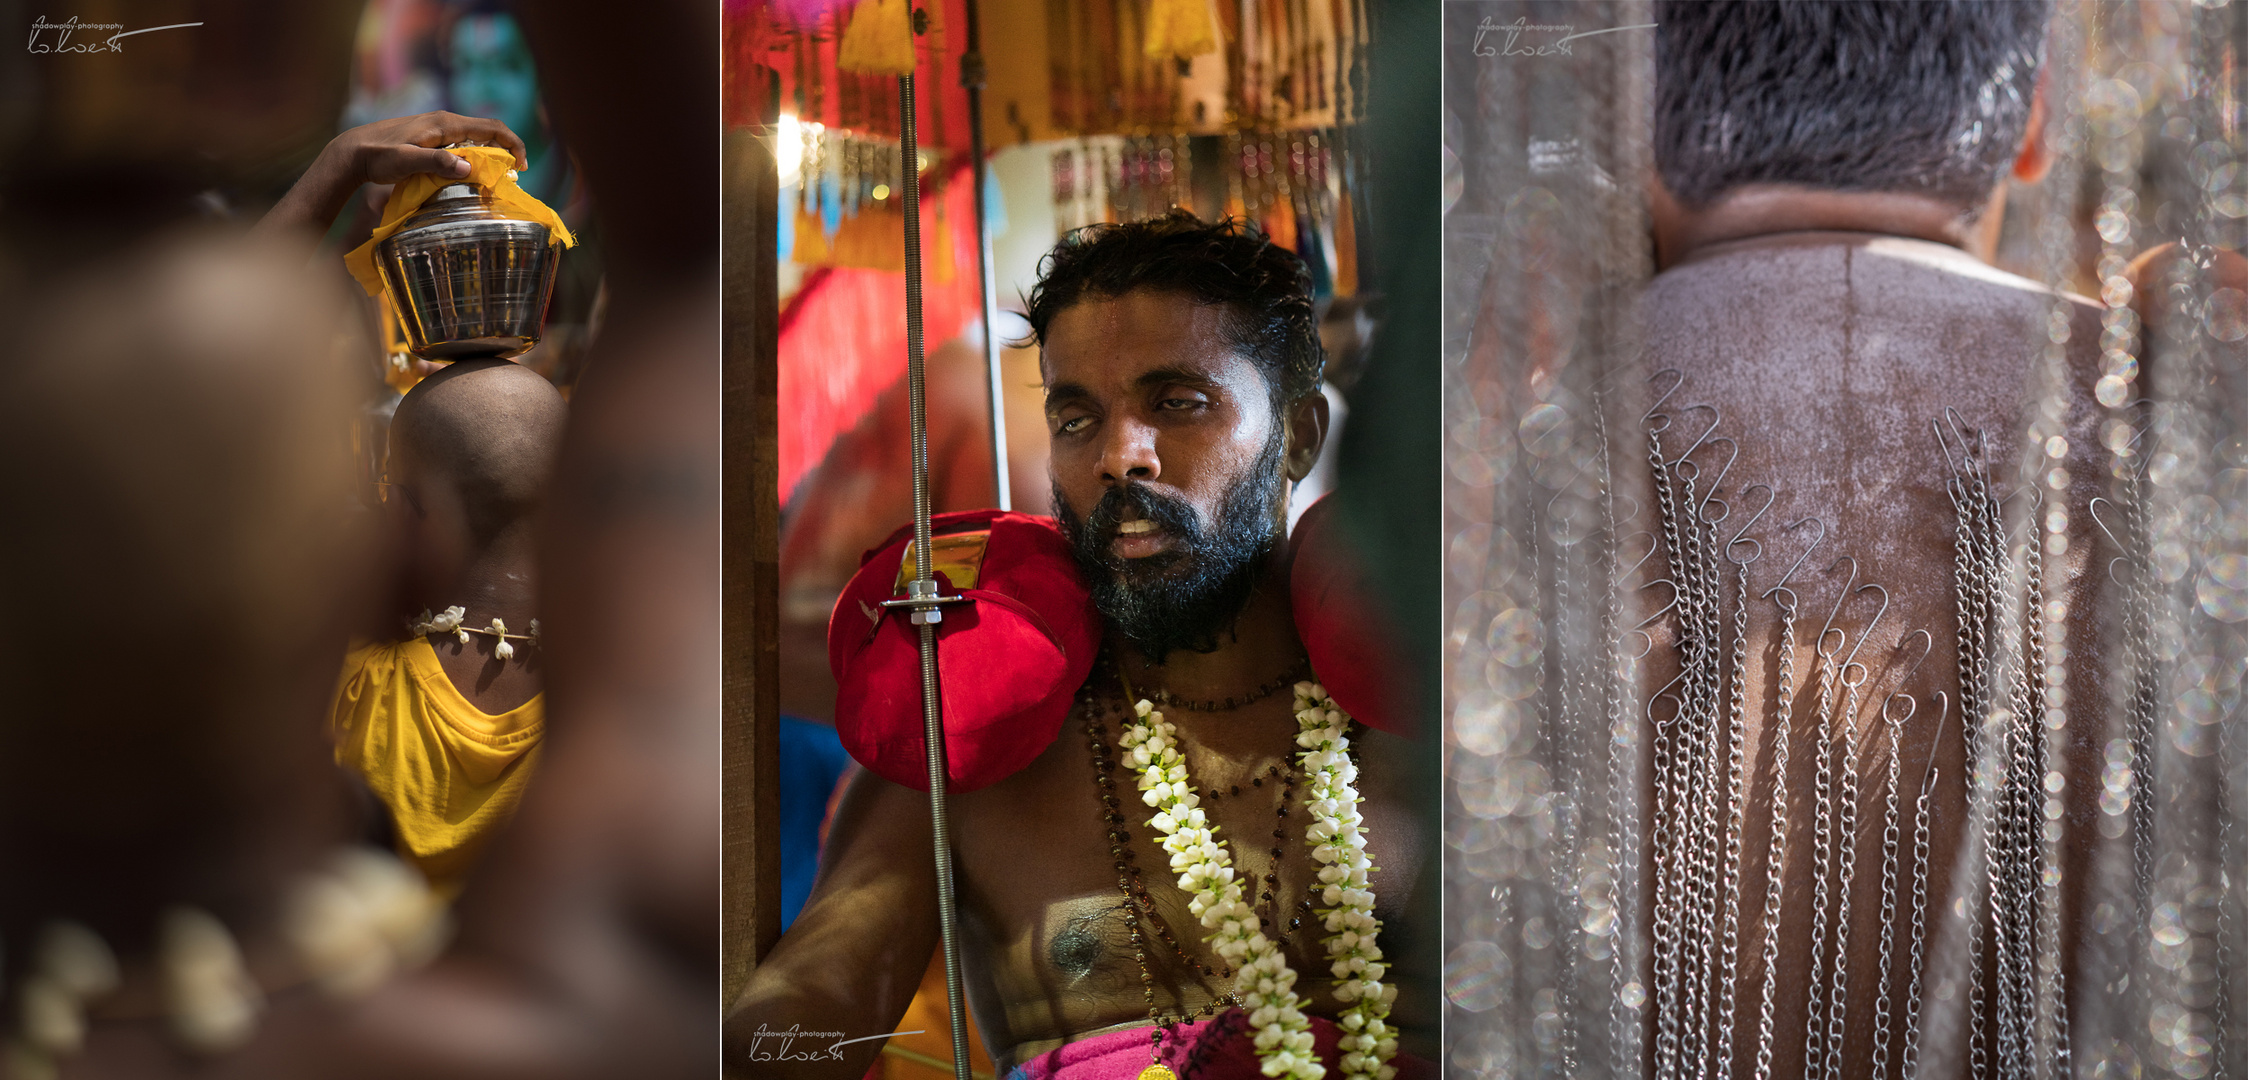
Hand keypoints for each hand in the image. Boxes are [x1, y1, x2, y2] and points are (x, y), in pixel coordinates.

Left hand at [329, 111, 530, 185]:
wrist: (354, 151)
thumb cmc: (378, 156)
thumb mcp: (406, 161)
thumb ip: (437, 163)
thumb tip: (468, 168)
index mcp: (445, 124)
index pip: (491, 128)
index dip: (513, 144)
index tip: (521, 166)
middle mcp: (445, 121)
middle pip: (487, 131)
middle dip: (506, 151)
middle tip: (513, 176)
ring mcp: (437, 128)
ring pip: (475, 138)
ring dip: (490, 154)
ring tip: (494, 177)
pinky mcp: (431, 137)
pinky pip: (462, 144)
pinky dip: (474, 157)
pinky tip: (469, 173)